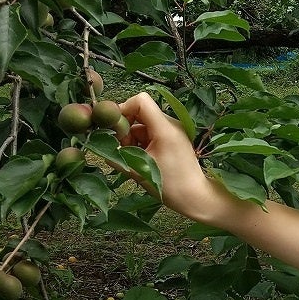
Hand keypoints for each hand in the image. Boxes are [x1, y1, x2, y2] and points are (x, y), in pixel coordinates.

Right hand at [118, 91, 219, 220]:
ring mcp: (173, 132)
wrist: (196, 198)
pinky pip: (150, 135)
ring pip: (142, 126)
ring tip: (133, 160)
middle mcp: (170, 124)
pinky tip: (140, 161)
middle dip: (125, 130)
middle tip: (122, 150)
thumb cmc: (172, 186)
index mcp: (165, 128)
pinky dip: (141, 145)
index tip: (114, 129)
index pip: (140, 101)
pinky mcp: (173, 140)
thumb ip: (119, 157)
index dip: (123, 110)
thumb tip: (102, 148)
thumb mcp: (140, 171)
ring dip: (132, 140)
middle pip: (139, 114)